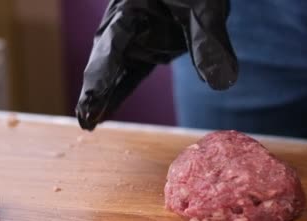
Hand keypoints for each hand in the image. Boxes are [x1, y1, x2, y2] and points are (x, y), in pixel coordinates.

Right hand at [75, 0, 237, 130]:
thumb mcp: (205, 10)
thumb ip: (209, 42)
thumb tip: (221, 81)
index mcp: (130, 8)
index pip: (113, 42)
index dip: (103, 72)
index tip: (94, 97)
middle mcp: (125, 23)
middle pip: (105, 59)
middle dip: (94, 90)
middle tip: (85, 120)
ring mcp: (135, 38)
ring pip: (114, 70)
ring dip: (102, 96)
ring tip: (89, 123)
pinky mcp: (147, 49)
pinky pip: (129, 74)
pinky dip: (117, 92)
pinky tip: (104, 113)